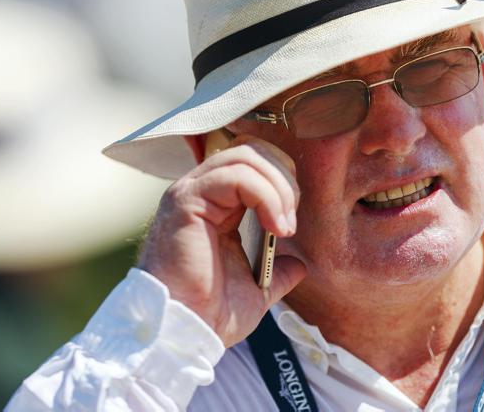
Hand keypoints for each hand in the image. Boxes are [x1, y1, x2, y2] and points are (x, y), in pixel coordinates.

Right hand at [138, 135, 305, 346]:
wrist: (185, 332)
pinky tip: (275, 226)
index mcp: (213, 205)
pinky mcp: (188, 199)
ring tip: (284, 226)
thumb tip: (298, 265)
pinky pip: (236, 176)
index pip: (253, 164)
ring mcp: (191, 191)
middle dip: (284, 180)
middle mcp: (199, 190)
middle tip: (290, 221)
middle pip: (253, 151)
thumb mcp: (256, 289)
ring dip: (278, 189)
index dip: (281, 183)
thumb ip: (276, 271)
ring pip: (247, 157)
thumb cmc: (210, 313)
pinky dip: (266, 196)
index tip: (289, 225)